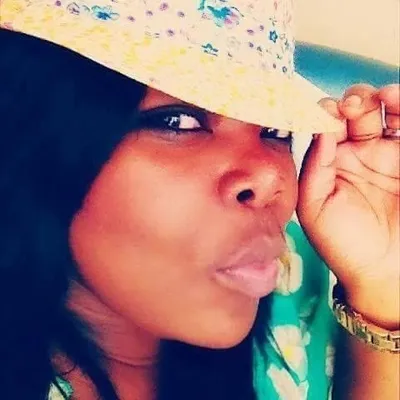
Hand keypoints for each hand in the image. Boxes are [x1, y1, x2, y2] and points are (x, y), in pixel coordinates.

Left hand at [297, 84, 399, 327]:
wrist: (384, 273)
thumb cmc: (343, 244)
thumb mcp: (314, 207)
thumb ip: (314, 167)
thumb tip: (319, 130)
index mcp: (329, 163)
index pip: (325, 126)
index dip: (324, 114)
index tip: (324, 112)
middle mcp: (358, 154)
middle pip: (356, 112)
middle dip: (353, 101)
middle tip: (351, 106)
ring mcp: (389, 155)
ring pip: (387, 113)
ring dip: (383, 98)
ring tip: (382, 97)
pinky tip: (396, 104)